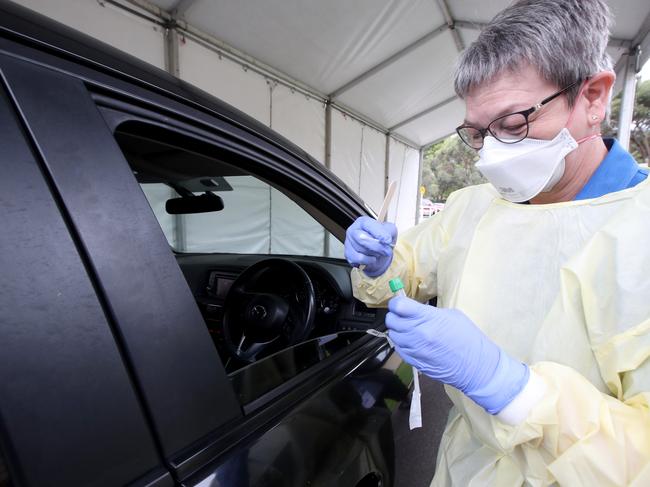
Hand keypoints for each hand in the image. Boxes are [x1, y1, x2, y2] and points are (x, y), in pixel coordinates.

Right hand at [344, 216, 396, 276]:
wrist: (379, 253)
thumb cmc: (382, 240)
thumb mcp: (390, 231)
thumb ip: (388, 231)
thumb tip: (385, 239)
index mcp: (363, 222)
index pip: (367, 224)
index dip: (378, 233)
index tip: (387, 241)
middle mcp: (353, 230)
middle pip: (362, 238)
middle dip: (377, 247)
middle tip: (386, 251)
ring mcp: (348, 242)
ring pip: (360, 250)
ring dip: (373, 254)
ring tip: (378, 253)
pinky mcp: (348, 254)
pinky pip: (358, 259)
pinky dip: (367, 261)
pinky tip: (371, 258)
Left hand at [386, 296, 528, 413]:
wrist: (476, 366)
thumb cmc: (469, 339)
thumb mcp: (452, 316)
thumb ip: (429, 312)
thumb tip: (415, 310)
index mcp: (428, 318)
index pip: (398, 306)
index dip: (396, 303)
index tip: (399, 303)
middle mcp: (417, 334)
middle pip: (391, 320)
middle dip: (395, 316)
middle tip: (404, 316)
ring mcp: (415, 349)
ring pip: (393, 335)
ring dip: (398, 330)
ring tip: (410, 329)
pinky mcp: (414, 362)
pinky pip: (399, 349)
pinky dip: (402, 344)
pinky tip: (413, 342)